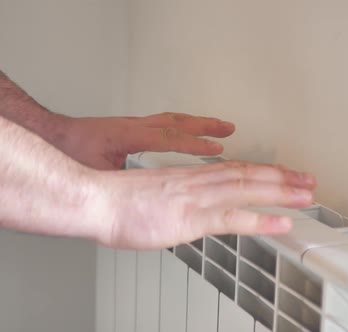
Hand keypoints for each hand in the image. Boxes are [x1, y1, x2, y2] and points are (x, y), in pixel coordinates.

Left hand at [55, 112, 234, 169]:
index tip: (216, 149)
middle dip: (206, 125)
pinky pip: (166, 123)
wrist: (52, 134)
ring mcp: (136, 124)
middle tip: (229, 128)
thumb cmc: (70, 152)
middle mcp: (136, 126)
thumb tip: (140, 199)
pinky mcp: (134, 127)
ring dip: (199, 122)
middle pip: (177, 122)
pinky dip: (185, 126)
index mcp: (129, 137)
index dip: (195, 144)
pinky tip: (193, 132)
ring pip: (174, 119)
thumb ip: (122, 183)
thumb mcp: (96, 173)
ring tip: (220, 126)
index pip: (169, 138)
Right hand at [94, 161, 315, 248]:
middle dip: (284, 178)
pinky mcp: (191, 219)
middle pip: (250, 174)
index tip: (287, 173)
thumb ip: (185, 199)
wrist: (96, 200)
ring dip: (281, 192)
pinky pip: (233, 218)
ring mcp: (198, 198)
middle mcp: (201, 181)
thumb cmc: (121, 200)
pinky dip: (260, 220)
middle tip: (310, 180)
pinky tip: (282, 222)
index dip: (266, 171)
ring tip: (307, 195)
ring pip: (248, 189)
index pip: (238, 169)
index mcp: (194, 175)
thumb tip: (199, 210)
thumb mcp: (161, 194)